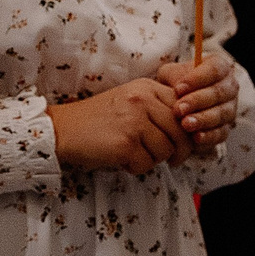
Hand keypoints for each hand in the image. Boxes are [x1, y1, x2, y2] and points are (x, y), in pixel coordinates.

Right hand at [48, 79, 194, 174]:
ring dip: (153, 159)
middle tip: (172, 160)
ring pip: (166, 151)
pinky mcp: (125, 144)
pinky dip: (136, 168)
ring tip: (135, 154)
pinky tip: (122, 160)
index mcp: (147, 87)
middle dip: (179, 151)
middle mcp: (143, 100)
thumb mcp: (132, 101)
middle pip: (181, 132)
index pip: (185, 109)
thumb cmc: (99, 120)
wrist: (63, 129)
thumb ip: (159, 108)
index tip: (182, 141)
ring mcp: (134, 121)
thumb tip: (191, 131)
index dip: (188, 130)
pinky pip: (147, 164)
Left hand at [152, 53, 237, 153]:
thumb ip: (174, 77)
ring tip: (185, 124)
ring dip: (202, 119)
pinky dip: (208, 136)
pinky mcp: (225, 128)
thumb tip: (178, 89)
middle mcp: (229, 87)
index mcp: (220, 67)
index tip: (178, 89)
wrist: (178, 103)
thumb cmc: (176, 83)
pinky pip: (220, 133)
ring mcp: (230, 109)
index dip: (197, 79)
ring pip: (220, 114)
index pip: (213, 70)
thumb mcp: (171, 74)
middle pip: (218, 93)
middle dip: (197, 101)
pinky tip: (196, 138)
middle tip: (179, 109)